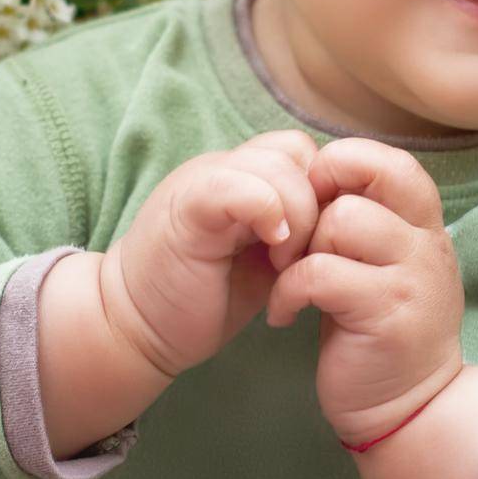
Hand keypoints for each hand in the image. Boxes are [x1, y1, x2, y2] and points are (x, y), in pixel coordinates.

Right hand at [100, 129, 322, 379]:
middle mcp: (225, 167)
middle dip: (315, 202)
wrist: (133, 327)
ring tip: (285, 260)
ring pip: (275, 163)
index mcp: (245, 176)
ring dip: (296, 213)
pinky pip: (236, 184)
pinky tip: (272, 248)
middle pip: (296, 150)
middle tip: (305, 253)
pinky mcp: (186, 207)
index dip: (324, 190)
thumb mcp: (264, 257)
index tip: (323, 239)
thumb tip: (344, 216)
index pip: (304, 152)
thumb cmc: (203, 296)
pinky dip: (267, 210)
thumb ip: (294, 227)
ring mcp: (203, 181)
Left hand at [265, 137, 465, 449]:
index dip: (345, 164)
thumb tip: (314, 177)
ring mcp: (411, 278)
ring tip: (292, 279)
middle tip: (297, 239)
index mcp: (425, 223)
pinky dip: (288, 291)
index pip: (392, 160)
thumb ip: (366, 220)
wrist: (412, 408)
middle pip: (364, 179)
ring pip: (342, 221)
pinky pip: (321, 274)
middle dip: (316, 202)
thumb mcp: (385, 262)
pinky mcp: (386, 316)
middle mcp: (426, 243)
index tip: (315, 200)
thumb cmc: (382, 327)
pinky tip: (284, 315)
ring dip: (302, 248)